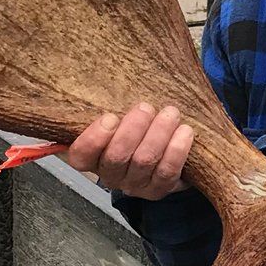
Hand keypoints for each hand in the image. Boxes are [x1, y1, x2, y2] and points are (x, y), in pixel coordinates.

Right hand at [65, 102, 192, 199]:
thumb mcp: (119, 116)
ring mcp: (135, 185)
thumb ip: (112, 107)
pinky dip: (177, 150)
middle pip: (116, 157)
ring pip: (144, 162)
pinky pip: (167, 172)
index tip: (110, 116)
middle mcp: (110, 175)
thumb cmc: (135, 127)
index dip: (94, 138)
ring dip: (158, 134)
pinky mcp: (159, 190)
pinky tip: (185, 131)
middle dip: (133, 130)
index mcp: (92, 157)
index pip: (81, 155)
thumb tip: (110, 76)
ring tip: (170, 113)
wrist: (164, 151)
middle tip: (146, 108)